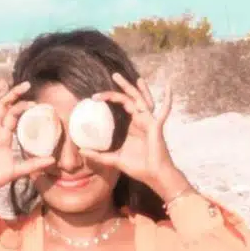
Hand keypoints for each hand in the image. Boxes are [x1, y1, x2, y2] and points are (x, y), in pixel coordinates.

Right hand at [0, 79, 51, 211]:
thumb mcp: (17, 170)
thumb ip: (33, 164)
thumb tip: (52, 161)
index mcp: (3, 135)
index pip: (13, 114)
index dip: (23, 107)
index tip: (35, 104)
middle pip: (2, 106)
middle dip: (13, 94)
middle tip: (26, 84)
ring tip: (1, 83)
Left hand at [85, 73, 190, 200]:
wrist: (154, 175)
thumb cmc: (138, 167)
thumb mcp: (114, 160)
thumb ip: (98, 155)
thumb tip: (81, 151)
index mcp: (132, 126)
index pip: (121, 106)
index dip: (109, 99)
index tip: (94, 98)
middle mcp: (140, 120)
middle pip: (130, 98)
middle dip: (122, 86)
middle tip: (113, 75)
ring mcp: (149, 121)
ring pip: (141, 99)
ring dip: (135, 88)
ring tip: (132, 77)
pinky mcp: (156, 126)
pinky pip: (164, 111)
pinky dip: (168, 99)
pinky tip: (169, 87)